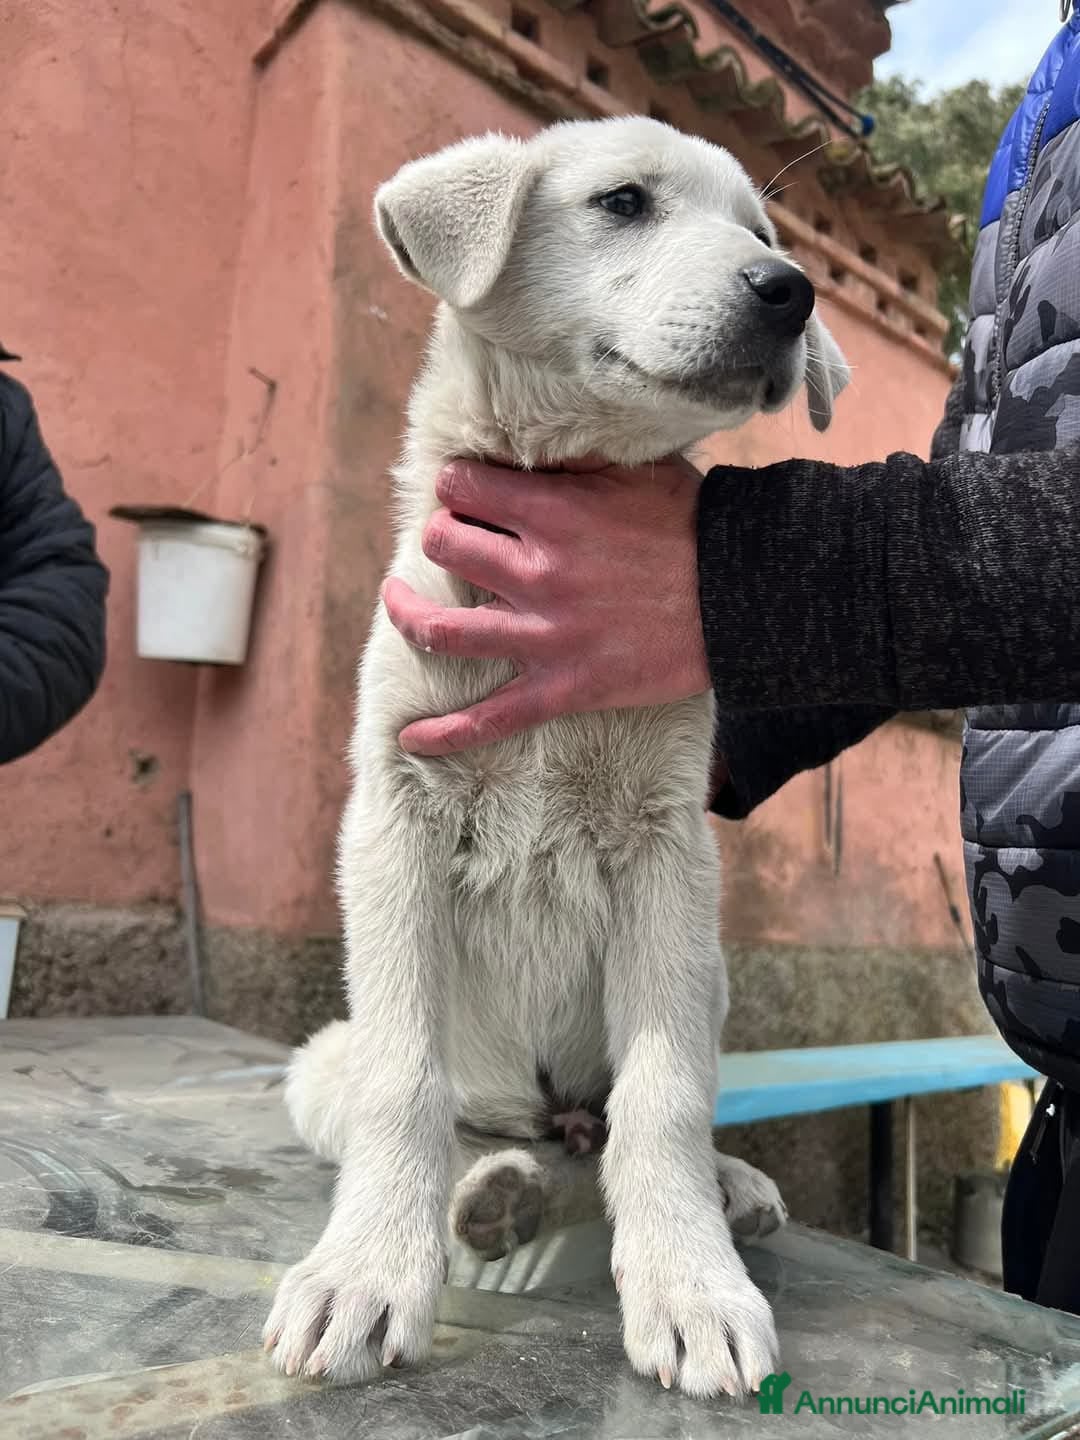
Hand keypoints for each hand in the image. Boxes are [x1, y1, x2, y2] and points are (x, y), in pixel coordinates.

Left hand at [382, 456, 709, 754]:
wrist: (747, 595)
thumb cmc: (698, 526)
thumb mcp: (638, 471)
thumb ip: (579, 464)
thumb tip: (539, 450)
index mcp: (552, 511)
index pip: (460, 487)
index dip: (457, 486)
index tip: (467, 493)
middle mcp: (537, 571)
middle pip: (444, 545)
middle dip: (442, 536)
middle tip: (454, 540)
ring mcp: (546, 635)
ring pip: (441, 629)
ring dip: (407, 613)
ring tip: (398, 603)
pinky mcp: (566, 686)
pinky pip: (491, 719)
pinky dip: (445, 733)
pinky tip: (409, 740)